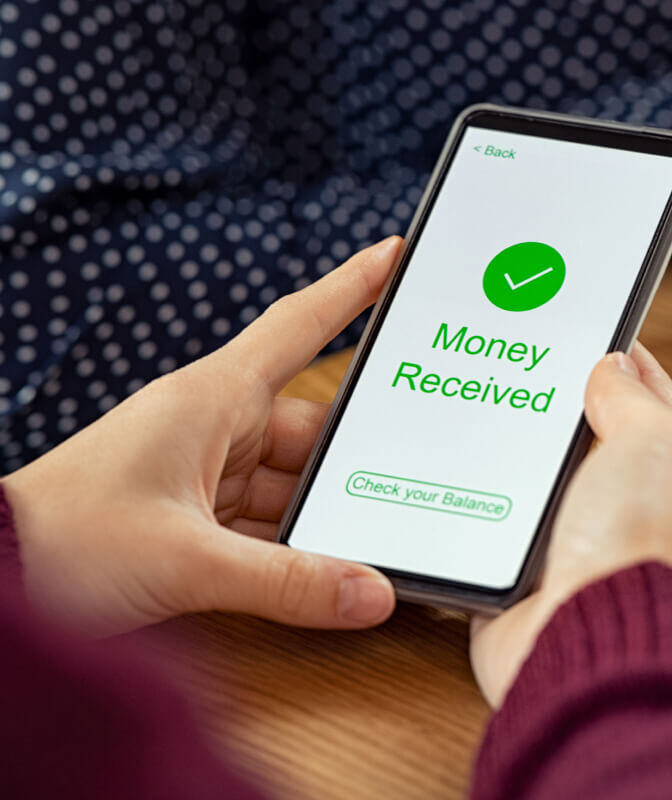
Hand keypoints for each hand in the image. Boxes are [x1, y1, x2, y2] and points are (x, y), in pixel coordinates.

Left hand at [3, 238, 404, 635]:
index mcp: (210, 399)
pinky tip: (322, 572)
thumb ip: (289, 581)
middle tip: (414, 480)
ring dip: (322, 516)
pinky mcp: (192, 514)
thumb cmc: (65, 542)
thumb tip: (370, 593)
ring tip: (370, 544)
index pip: (297, 326)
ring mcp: (202, 470)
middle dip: (354, 464)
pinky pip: (265, 520)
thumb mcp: (188, 560)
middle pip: (311, 430)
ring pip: (291, 482)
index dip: (351, 289)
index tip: (395, 256)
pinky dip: (293, 546)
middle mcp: (212, 425)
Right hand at [469, 345, 671, 706]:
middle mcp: (637, 516)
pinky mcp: (528, 574)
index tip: (587, 328)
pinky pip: (497, 524)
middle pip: (590, 437)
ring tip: (484, 405)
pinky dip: (480, 501)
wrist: (585, 638)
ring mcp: (582, 545)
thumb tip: (612, 366)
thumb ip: (637, 395)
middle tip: (522, 360)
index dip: (621, 361)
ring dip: (515, 451)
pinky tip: (460, 472)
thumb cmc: (641, 551)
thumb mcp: (662, 439)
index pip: (653, 401)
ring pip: (540, 477)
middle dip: (558, 403)